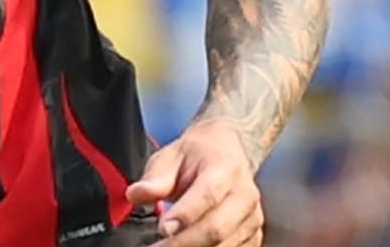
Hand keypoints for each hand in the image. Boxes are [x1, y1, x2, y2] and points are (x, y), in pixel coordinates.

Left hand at [125, 119, 263, 246]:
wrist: (226, 151)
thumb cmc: (196, 155)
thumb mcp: (170, 156)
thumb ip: (155, 178)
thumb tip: (135, 195)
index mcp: (225, 168)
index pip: (208, 194)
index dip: (185, 214)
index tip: (162, 228)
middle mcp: (244, 194)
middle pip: (217, 228)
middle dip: (183, 243)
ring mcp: (251, 218)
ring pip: (224, 246)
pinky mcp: (253, 236)